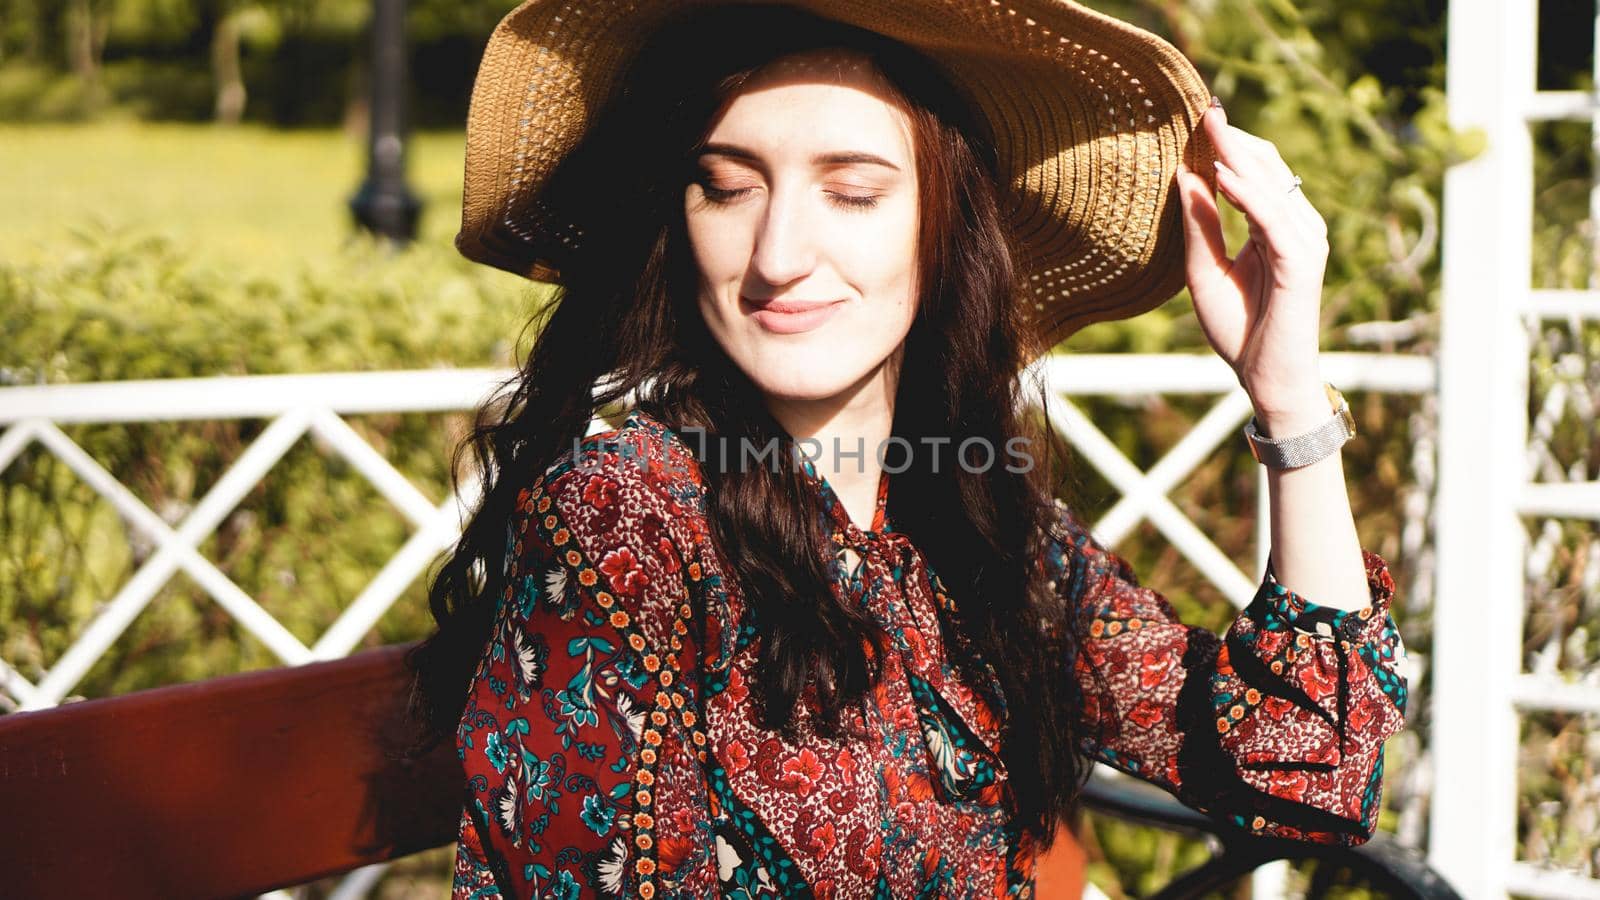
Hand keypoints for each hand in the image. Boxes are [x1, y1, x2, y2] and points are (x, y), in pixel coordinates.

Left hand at [1175, 99, 1330, 431]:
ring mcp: (1304, 242)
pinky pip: (1273, 218)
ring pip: (1271, 186)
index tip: (1199, 117)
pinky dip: (1248, 195)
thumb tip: (1185, 175)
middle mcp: (1296, 228)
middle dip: (1234, 140)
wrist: (1264, 377)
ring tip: (1209, 129)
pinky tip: (1221, 176)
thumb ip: (1200, 226)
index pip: (1256, 174)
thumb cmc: (1238, 330)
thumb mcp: (1204, 271)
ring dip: (1239, 156)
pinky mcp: (1302, 261)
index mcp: (1274, 228)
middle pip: (1267, 169)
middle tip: (1203, 108)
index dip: (1229, 145)